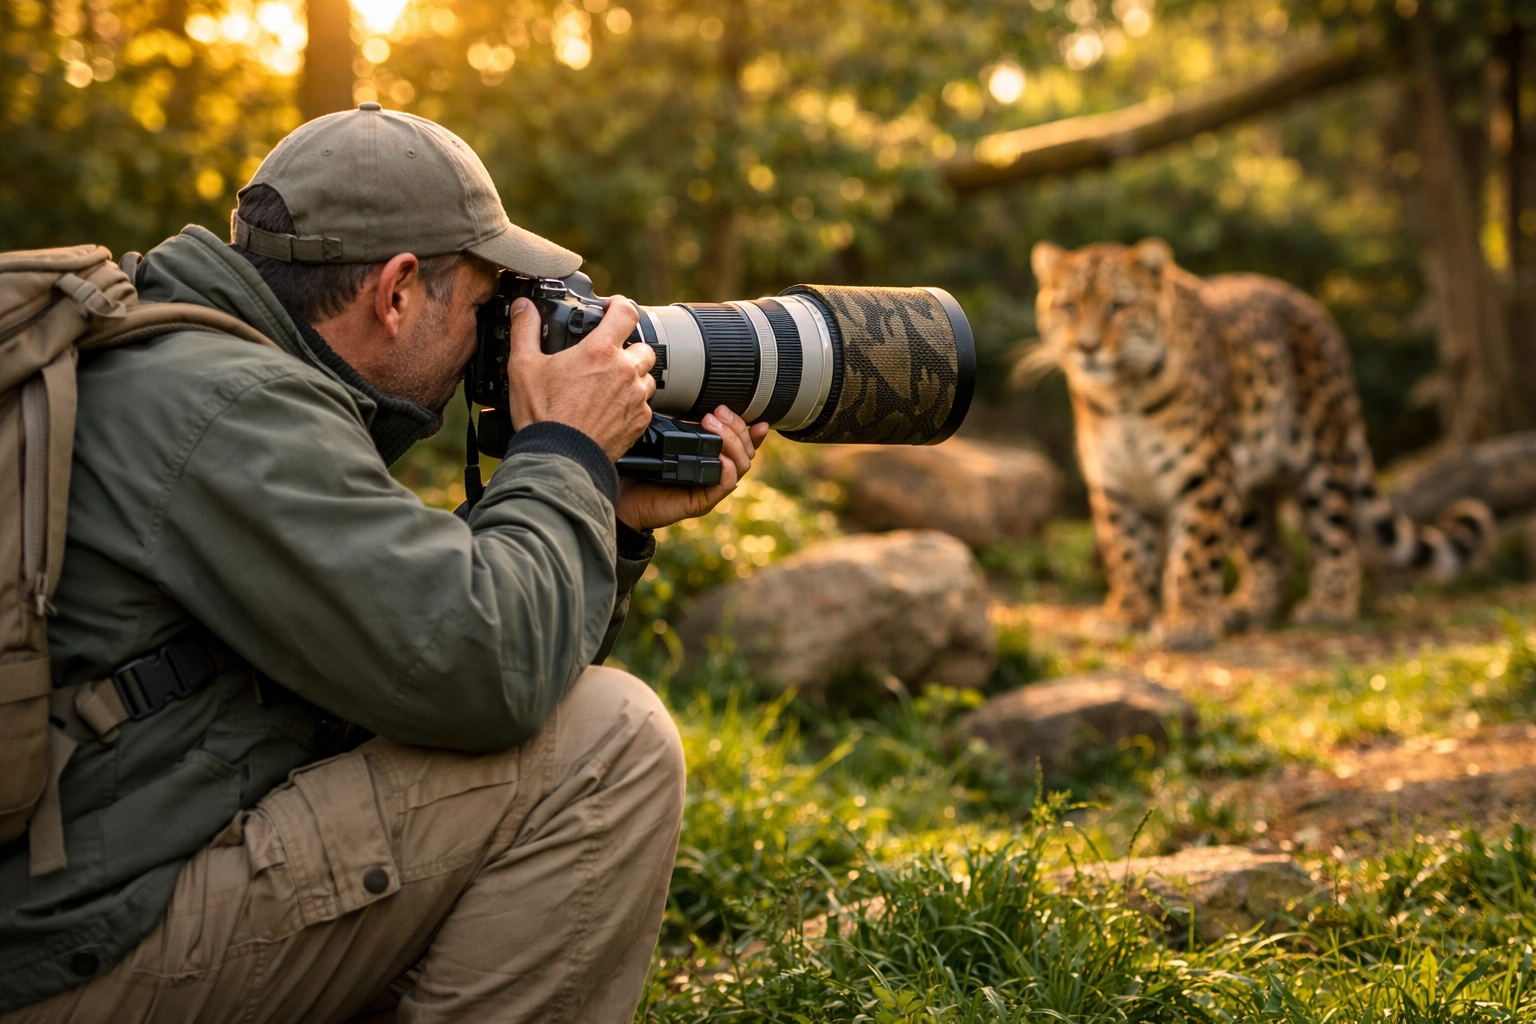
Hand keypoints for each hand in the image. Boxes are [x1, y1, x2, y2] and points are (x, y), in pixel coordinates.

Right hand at [506, 295, 654, 460]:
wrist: (559, 457)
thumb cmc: (543, 414)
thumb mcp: (523, 366)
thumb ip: (525, 330)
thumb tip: (523, 307)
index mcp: (600, 351)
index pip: (626, 312)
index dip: (620, 305)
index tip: (613, 309)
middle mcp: (624, 371)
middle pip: (642, 346)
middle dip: (628, 348)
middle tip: (608, 357)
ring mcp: (635, 398)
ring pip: (647, 377)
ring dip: (633, 377)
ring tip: (609, 386)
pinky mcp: (639, 422)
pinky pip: (645, 406)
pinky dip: (633, 405)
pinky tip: (611, 410)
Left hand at [615, 406, 770, 529]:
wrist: (620, 495)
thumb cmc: (639, 468)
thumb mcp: (664, 440)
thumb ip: (684, 427)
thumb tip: (696, 403)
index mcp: (710, 459)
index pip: (742, 445)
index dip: (752, 432)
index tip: (754, 418)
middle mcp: (714, 475)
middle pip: (746, 453)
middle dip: (738, 429)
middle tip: (719, 414)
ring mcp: (710, 489)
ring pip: (741, 466)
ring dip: (732, 442)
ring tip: (711, 425)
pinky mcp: (701, 502)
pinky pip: (726, 484)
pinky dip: (726, 467)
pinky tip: (718, 455)